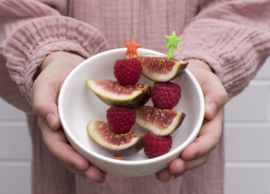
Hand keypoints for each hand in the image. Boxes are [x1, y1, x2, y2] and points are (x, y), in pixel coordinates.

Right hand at [32, 51, 106, 182]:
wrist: (69, 67)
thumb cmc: (55, 75)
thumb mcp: (45, 84)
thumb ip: (43, 102)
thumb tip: (52, 123)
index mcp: (51, 124)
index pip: (57, 146)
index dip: (69, 157)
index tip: (83, 165)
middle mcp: (65, 131)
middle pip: (72, 154)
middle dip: (84, 168)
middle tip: (99, 177)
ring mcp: (77, 129)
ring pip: (84, 151)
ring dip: (94, 165)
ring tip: (106, 174)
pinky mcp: (89, 124)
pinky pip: (95, 139)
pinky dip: (102, 149)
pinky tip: (113, 156)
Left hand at [155, 59, 227, 181]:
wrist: (187, 78)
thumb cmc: (201, 80)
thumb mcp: (211, 82)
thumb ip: (216, 95)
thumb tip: (210, 112)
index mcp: (210, 123)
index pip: (209, 139)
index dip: (199, 149)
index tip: (187, 154)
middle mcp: (198, 134)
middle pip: (196, 155)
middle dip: (185, 164)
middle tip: (172, 168)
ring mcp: (185, 137)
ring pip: (183, 158)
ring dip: (173, 169)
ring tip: (161, 174)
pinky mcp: (171, 136)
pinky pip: (169, 151)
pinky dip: (163, 162)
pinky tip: (154, 167)